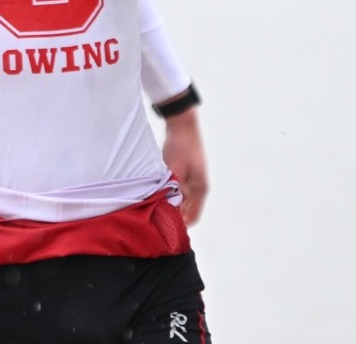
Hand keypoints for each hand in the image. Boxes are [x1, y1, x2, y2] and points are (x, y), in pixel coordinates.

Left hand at [161, 108, 209, 224]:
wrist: (182, 125)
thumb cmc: (180, 147)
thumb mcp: (175, 170)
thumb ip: (172, 189)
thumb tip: (167, 207)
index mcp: (200, 188)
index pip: (193, 216)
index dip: (181, 226)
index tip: (166, 230)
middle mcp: (198, 186)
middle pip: (186, 210)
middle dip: (174, 216)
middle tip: (156, 222)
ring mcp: (192, 179)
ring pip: (180, 200)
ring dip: (170, 205)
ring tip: (154, 210)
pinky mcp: (184, 172)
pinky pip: (176, 190)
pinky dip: (168, 194)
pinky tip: (156, 195)